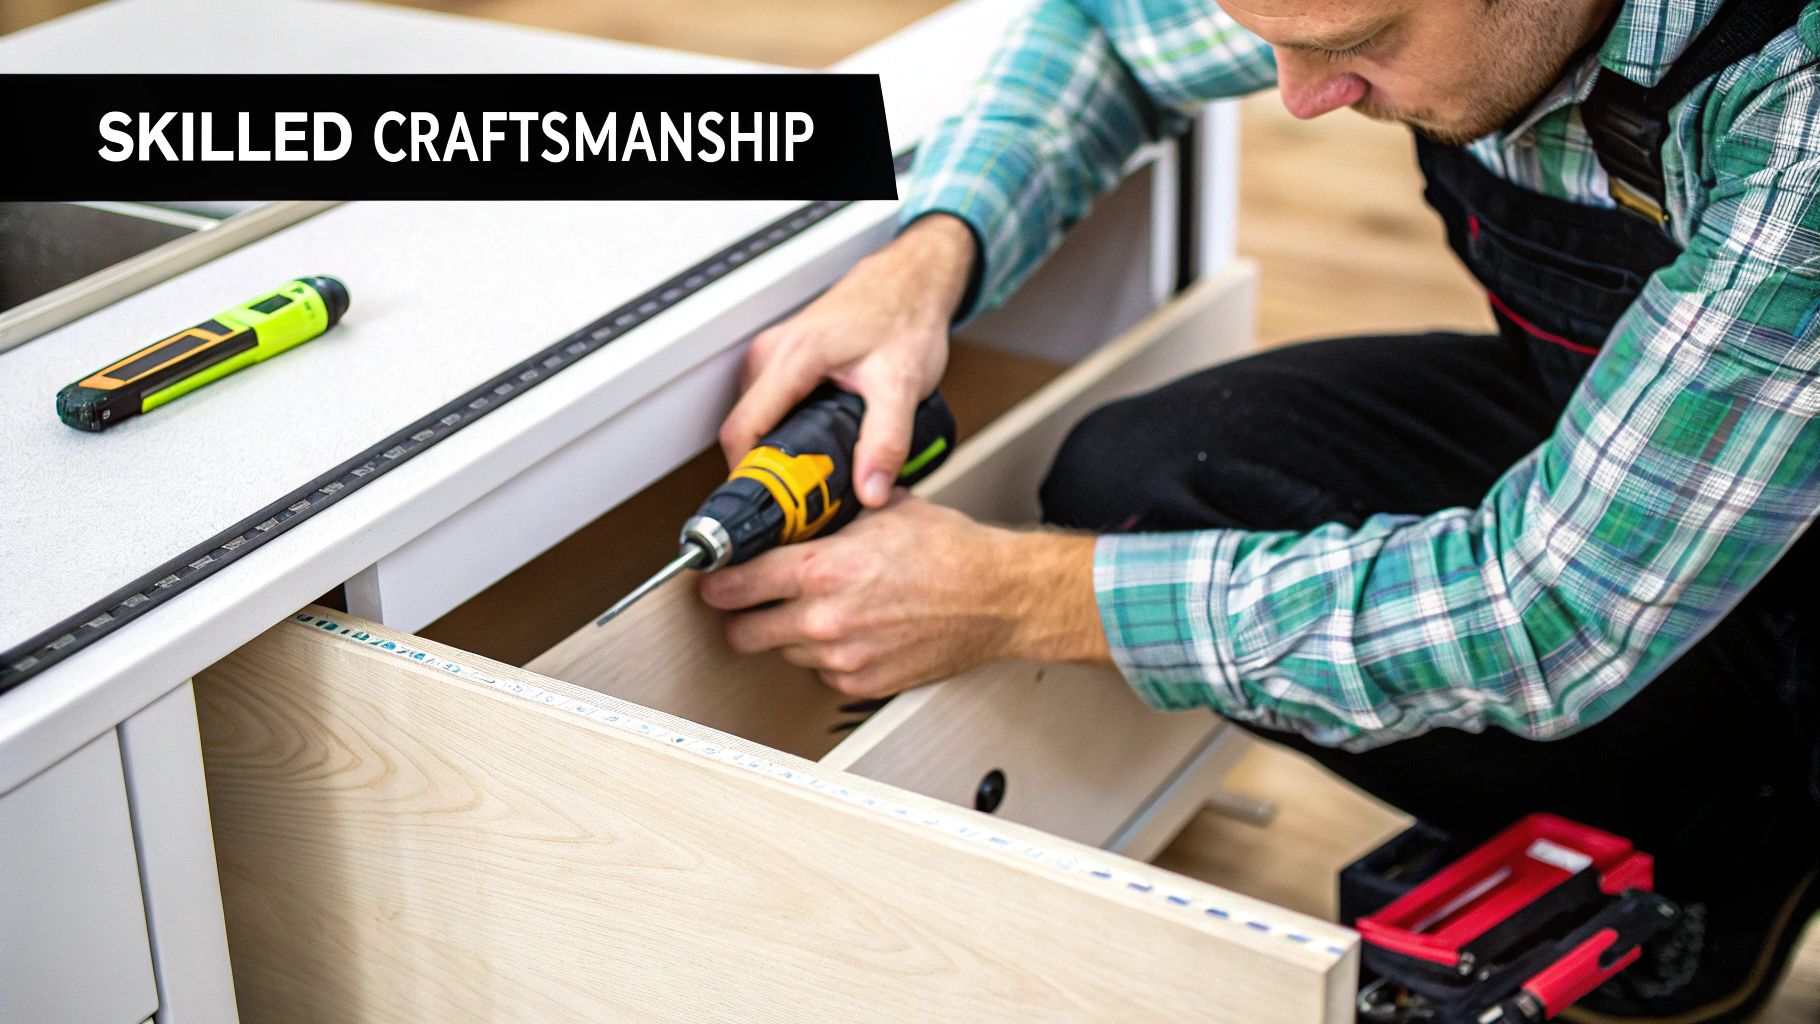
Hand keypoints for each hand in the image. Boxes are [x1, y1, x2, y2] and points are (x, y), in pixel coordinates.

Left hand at [698, 495, 1110, 697]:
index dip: (716, 582)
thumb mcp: (882, 509)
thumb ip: (830, 512)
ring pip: (782, 652)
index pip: (734, 586)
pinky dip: (825, 655)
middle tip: (748, 602)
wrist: (997, 598)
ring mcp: (843, 658)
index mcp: (822, 571)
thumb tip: (795, 506)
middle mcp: (825, 621)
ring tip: (816, 609)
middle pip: (743, 632)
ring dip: (787, 633)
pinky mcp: (861, 684)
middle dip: (740, 616)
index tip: (713, 579)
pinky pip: (820, 671)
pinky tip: (850, 630)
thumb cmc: (950, 552)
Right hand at [720, 213, 975, 508]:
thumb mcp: (903, 384)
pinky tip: (813, 445)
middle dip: (767, 469)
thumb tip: (871, 490)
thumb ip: (887, 440)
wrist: (911, 283)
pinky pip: (767, 404)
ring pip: (754, 418)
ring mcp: (773, 354)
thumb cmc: (904, 319)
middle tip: (801, 501)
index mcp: (792, 357)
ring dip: (775, 450)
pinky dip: (783, 430)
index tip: (772, 504)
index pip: (742, 429)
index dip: (750, 474)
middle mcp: (772, 353)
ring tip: (810, 476)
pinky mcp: (782, 358)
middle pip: (744, 428)